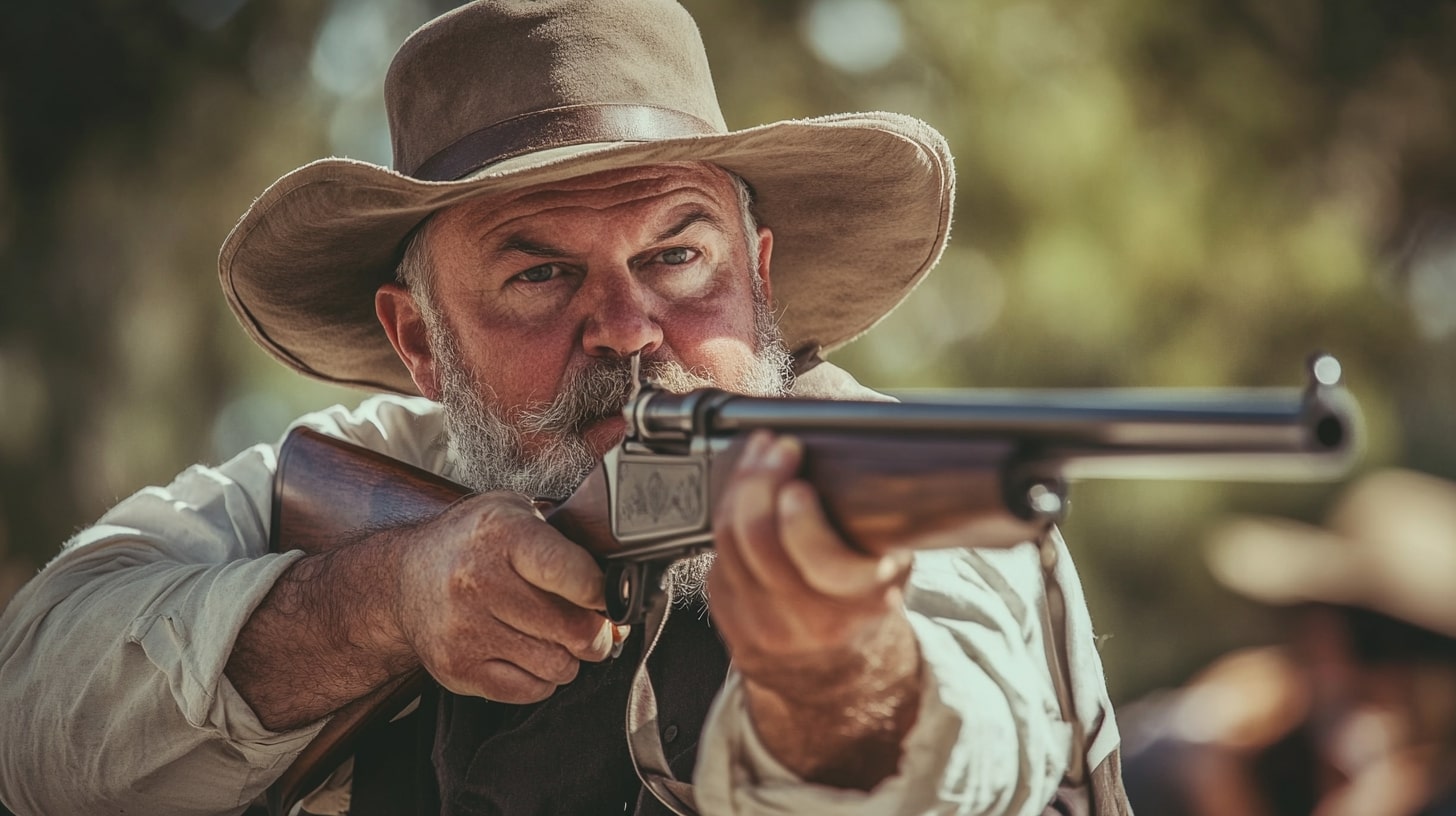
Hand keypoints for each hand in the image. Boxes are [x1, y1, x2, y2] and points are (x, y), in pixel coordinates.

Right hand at [393, 492, 620, 702]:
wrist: (402, 579)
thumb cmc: (472, 544)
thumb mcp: (516, 513)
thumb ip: (566, 539)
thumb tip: (620, 581)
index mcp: (501, 534)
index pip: (570, 573)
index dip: (601, 593)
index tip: (608, 597)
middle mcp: (478, 581)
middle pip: (573, 629)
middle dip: (596, 632)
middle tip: (593, 625)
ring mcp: (465, 629)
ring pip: (557, 665)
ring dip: (570, 657)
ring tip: (557, 637)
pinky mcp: (457, 668)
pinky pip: (530, 691)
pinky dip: (543, 679)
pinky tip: (531, 654)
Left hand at [707, 430, 919, 786]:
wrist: (837, 675)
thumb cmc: (865, 603)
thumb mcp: (892, 563)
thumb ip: (882, 518)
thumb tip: (867, 437)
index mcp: (862, 600)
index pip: (821, 561)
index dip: (801, 519)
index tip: (799, 482)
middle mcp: (809, 619)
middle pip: (759, 540)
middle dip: (761, 481)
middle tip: (774, 447)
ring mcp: (763, 624)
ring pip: (730, 542)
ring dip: (741, 487)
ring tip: (759, 454)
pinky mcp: (729, 619)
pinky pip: (717, 556)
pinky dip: (728, 515)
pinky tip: (744, 491)